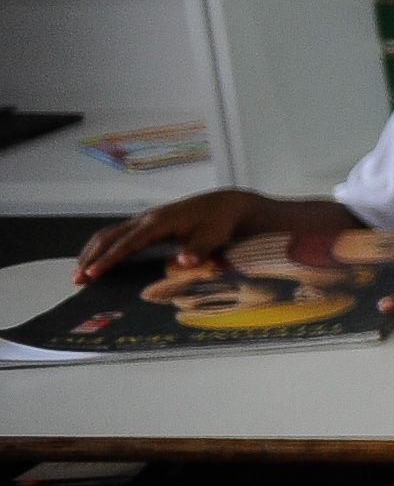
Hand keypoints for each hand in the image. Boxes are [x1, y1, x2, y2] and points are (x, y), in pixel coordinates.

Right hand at [76, 190, 257, 282]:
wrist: (224, 205)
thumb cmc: (219, 221)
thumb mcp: (214, 236)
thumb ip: (199, 250)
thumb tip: (184, 263)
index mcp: (159, 222)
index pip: (127, 243)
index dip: (109, 259)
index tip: (93, 273)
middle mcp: (146, 219)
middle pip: (109, 237)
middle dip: (90, 257)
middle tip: (77, 280)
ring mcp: (143, 221)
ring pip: (108, 235)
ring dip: (91, 253)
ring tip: (79, 275)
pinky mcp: (145, 226)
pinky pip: (116, 236)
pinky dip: (102, 249)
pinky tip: (96, 263)